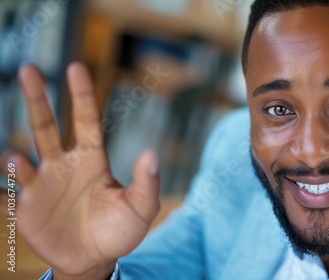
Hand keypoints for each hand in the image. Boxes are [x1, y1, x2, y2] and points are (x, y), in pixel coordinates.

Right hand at [0, 63, 159, 278]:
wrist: (95, 259)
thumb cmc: (119, 230)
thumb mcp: (141, 208)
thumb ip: (147, 183)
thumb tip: (151, 153)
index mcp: (92, 160)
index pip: (87, 121)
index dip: (83, 96)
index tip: (77, 68)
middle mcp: (64, 165)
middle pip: (47, 126)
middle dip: (38, 99)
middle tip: (29, 70)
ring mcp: (43, 184)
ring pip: (24, 156)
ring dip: (17, 154)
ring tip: (17, 158)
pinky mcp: (27, 207)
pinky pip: (10, 192)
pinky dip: (6, 183)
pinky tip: (7, 177)